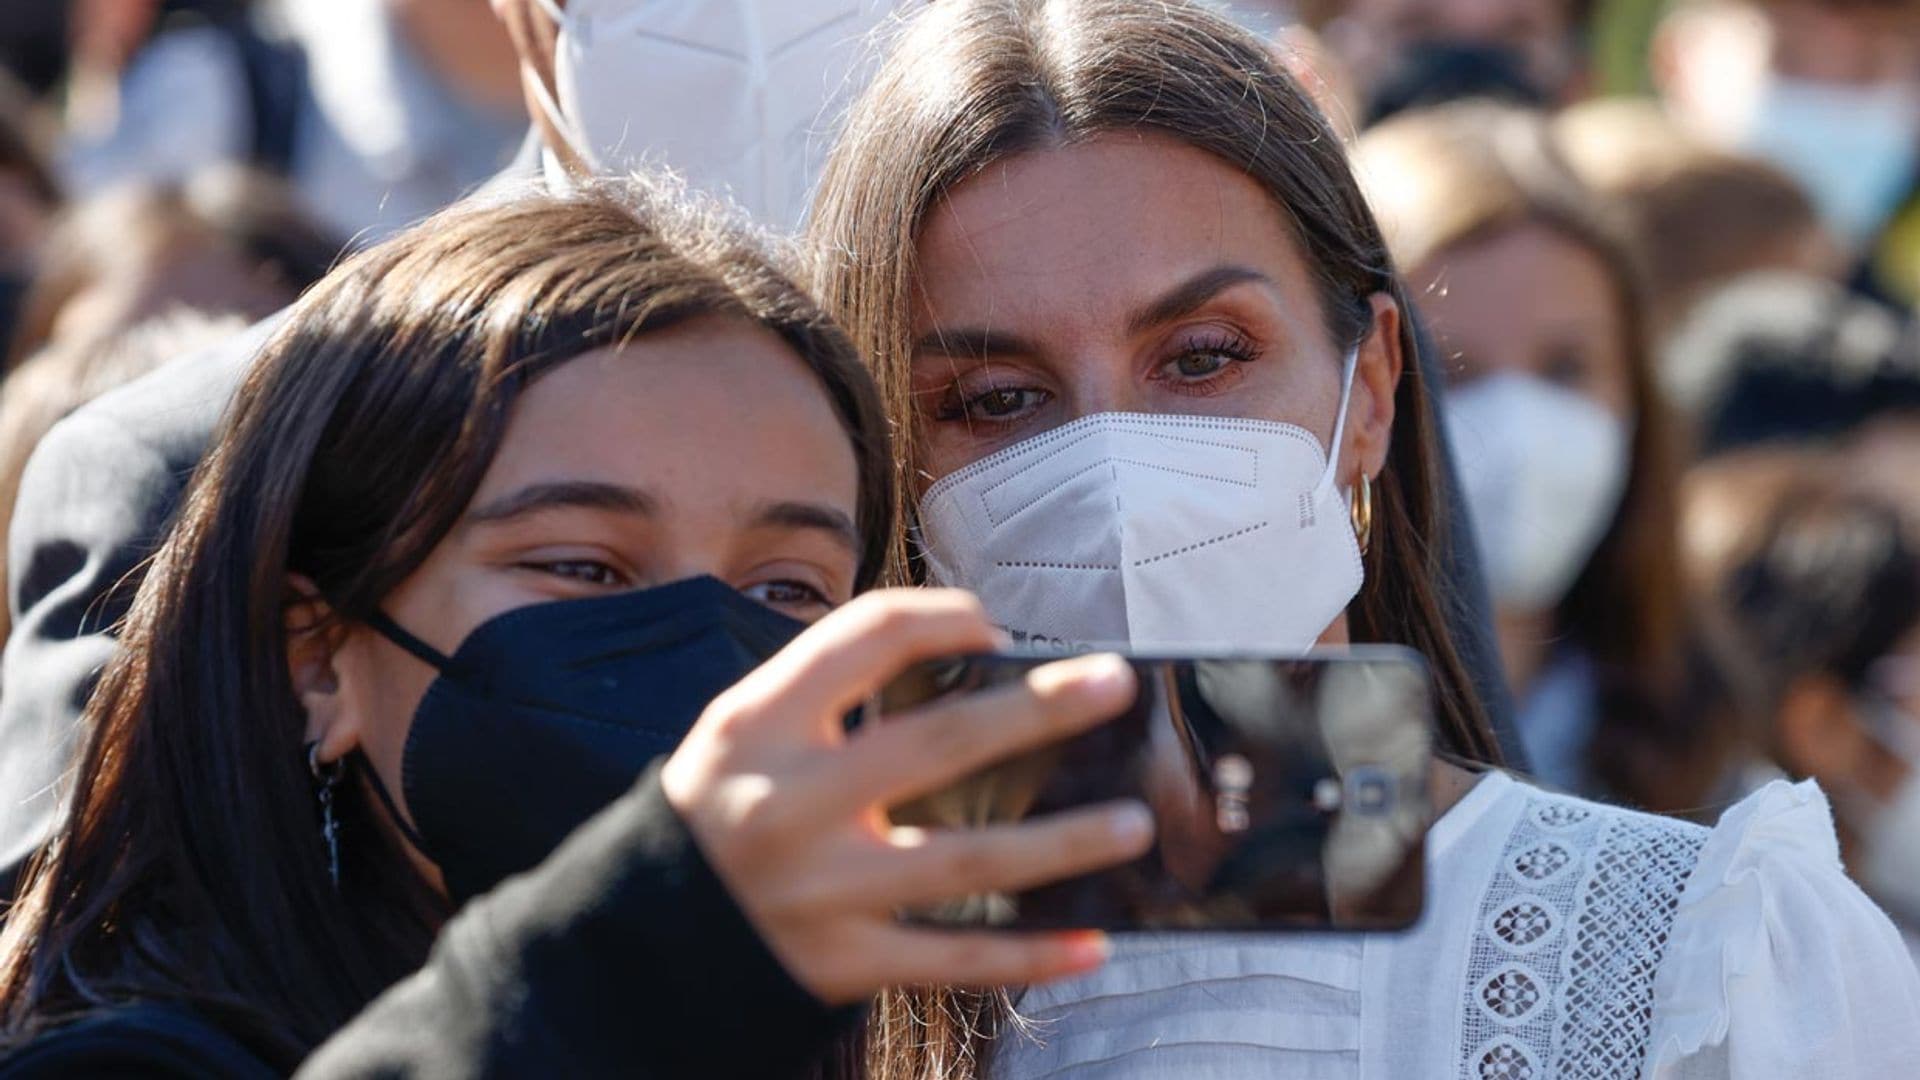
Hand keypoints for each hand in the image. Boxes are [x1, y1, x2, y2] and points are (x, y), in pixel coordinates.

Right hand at [661, 588, 1152, 1004]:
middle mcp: (790, 803)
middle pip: (937, 745)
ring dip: (1061, 843)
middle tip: (1114, 684)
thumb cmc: (722, 805)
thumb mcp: (745, 727)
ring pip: (963, 862)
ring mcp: (819, 891)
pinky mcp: (840, 963)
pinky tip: (1093, 942)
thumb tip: (982, 663)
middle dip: (1038, 711)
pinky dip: (1028, 954)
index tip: (996, 626)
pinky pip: (952, 960)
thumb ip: (834, 691)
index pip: (865, 639)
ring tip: (1135, 822)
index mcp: (760, 723)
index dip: (941, 618)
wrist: (638, 932)